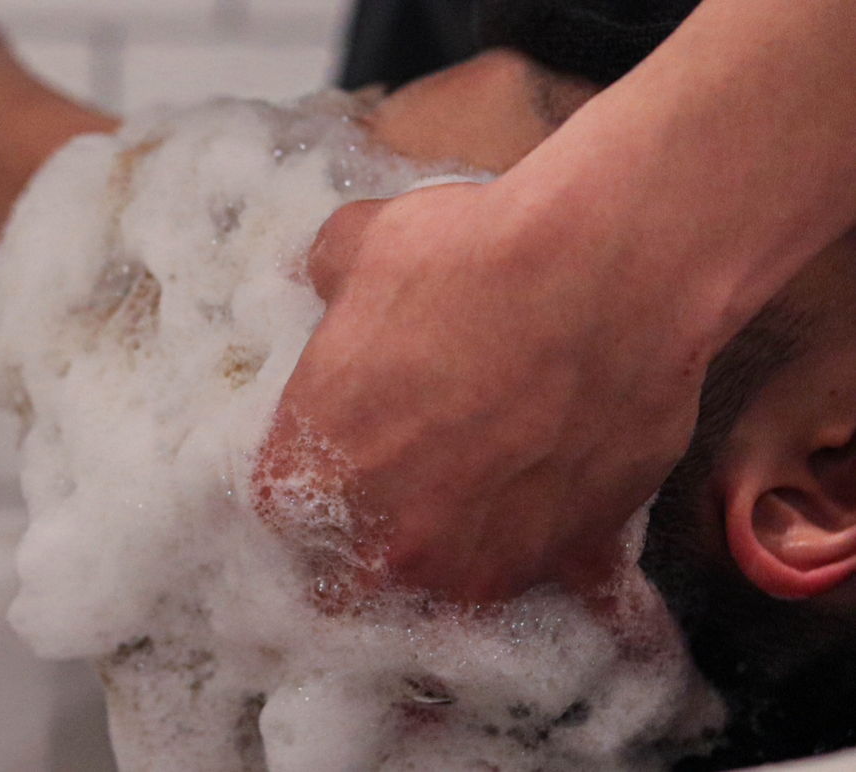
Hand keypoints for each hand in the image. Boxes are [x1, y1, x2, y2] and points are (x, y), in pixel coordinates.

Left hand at [259, 180, 703, 603]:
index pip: (281, 505)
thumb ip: (328, 282)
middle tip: (407, 467)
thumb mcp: (358, 246)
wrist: (606, 268)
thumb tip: (333, 284)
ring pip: (449, 579)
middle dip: (372, 526)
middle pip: (356, 568)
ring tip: (483, 478)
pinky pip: (541, 563)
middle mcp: (389, 542)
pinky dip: (542, 533)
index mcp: (312, 474)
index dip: (309, 471)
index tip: (337, 442)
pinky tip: (551, 485)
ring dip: (456, 540)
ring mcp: (480, 559)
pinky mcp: (568, 555)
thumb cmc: (464, 257)